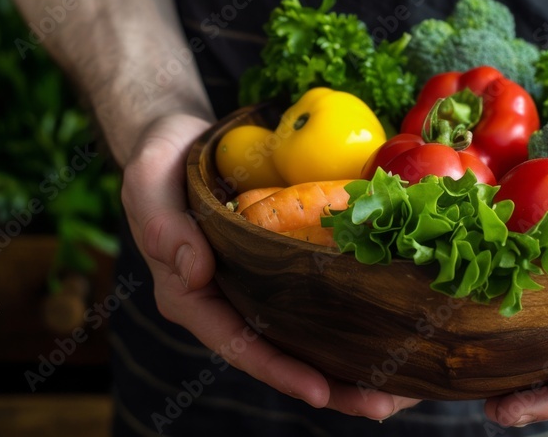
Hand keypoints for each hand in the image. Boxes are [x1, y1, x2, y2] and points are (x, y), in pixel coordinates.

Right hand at [121, 113, 420, 418]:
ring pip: (304, 337)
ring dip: (350, 365)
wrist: (178, 140)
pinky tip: (390, 332)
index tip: (320, 391)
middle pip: (280, 355)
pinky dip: (350, 320)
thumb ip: (165, 229)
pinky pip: (316, 301)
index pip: (238, 343)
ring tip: (399, 389)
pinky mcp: (279, 268)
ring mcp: (255, 287)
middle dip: (330, 387)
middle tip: (381, 406)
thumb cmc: (158, 163)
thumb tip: (196, 273)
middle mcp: (226, 302)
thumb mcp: (149, 184)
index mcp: (191, 297)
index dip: (279, 370)